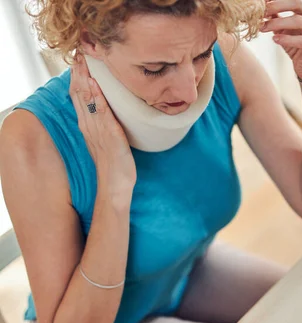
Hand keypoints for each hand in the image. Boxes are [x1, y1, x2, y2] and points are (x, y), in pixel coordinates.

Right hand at [69, 53, 136, 195]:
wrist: (115, 182)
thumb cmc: (114, 162)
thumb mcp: (107, 139)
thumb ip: (104, 124)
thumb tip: (108, 111)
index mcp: (88, 125)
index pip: (79, 97)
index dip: (78, 78)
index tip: (78, 60)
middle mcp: (89, 125)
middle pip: (79, 94)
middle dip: (78, 73)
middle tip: (78, 53)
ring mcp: (98, 129)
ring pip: (87, 100)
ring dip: (84, 79)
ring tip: (82, 61)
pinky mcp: (109, 134)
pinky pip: (101, 113)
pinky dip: (97, 98)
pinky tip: (94, 85)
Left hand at [261, 0, 301, 81]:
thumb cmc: (295, 43)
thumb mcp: (283, 27)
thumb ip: (275, 15)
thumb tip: (260, 4)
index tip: (262, 1)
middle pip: (298, 3)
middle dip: (277, 5)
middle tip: (262, 12)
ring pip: (299, 21)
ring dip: (278, 23)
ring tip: (264, 28)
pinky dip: (286, 39)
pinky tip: (275, 40)